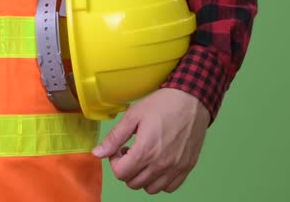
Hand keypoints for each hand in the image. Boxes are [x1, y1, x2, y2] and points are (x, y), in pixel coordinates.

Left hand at [91, 88, 210, 193]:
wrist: (192, 100)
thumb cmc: (163, 104)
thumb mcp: (133, 116)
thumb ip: (114, 137)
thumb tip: (97, 153)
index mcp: (145, 151)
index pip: (120, 174)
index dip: (114, 162)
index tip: (119, 149)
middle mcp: (161, 164)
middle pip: (133, 183)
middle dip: (126, 169)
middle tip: (130, 152)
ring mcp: (176, 168)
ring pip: (150, 188)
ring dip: (142, 177)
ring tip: (144, 158)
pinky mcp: (187, 167)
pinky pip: (169, 187)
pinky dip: (160, 181)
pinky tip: (158, 164)